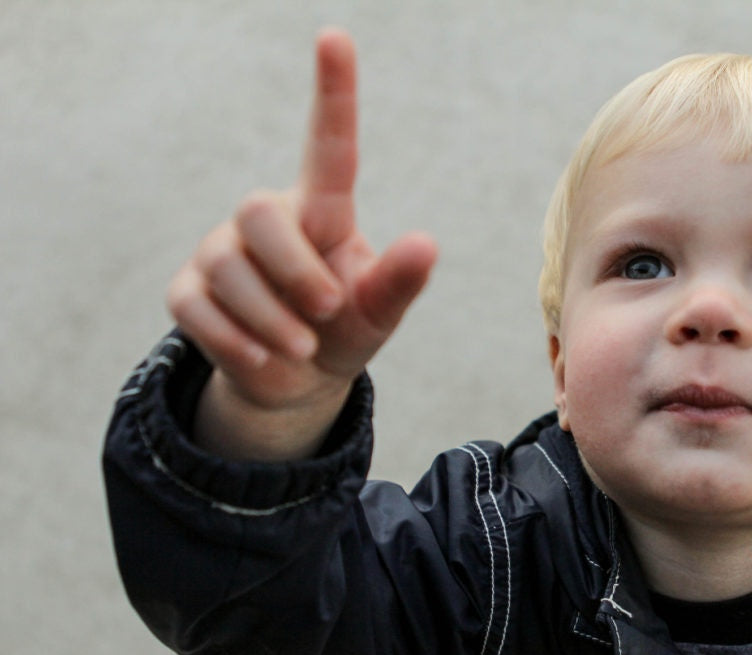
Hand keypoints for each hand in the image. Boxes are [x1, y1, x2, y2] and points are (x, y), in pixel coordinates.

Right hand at [166, 29, 436, 457]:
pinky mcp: (187, 290)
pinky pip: (196, 309)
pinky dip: (237, 344)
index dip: (333, 92)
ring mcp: (220, 251)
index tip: (335, 37)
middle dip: (296, 271)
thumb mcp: (378, 313)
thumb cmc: (344, 331)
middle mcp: (266, 219)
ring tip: (302, 347)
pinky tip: (264, 358)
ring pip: (227, 269)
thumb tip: (425, 243)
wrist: (297, 382)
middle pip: (258, 214)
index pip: (329, 146)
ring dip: (272, 321)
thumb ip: (398, 283)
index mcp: (322, 212)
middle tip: (328, 310)